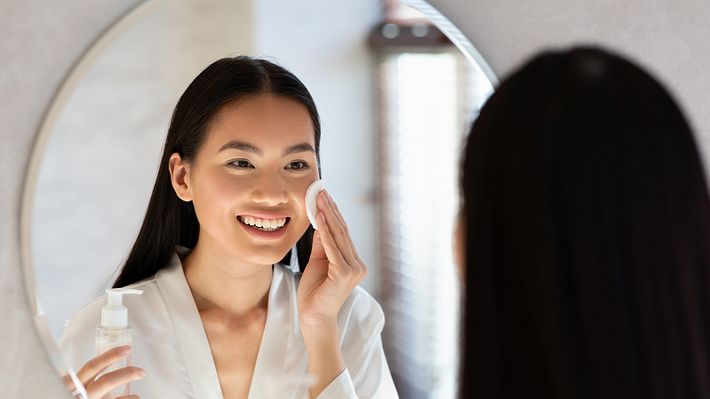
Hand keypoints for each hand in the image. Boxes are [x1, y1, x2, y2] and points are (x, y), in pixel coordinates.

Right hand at [62, 345, 144, 398]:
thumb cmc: (72, 396)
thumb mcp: (70, 388)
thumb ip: (84, 381)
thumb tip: (110, 369)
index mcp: (71, 386)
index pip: (91, 367)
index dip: (110, 356)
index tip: (126, 349)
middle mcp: (80, 396)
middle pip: (106, 382)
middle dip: (127, 374)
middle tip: (141, 372)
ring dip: (131, 398)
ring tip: (136, 397)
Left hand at [297, 190, 367, 326]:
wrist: (313, 318)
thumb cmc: (314, 293)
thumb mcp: (317, 263)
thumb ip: (322, 244)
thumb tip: (321, 222)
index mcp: (353, 262)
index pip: (342, 232)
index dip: (333, 213)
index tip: (324, 195)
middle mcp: (357, 264)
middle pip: (342, 231)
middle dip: (329, 209)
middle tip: (320, 190)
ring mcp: (354, 269)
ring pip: (338, 236)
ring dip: (327, 215)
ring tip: (318, 198)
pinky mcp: (345, 274)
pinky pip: (333, 248)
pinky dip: (326, 232)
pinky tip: (319, 218)